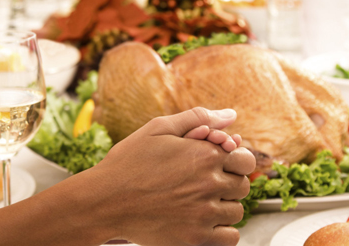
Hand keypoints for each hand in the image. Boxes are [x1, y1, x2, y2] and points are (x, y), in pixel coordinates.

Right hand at [93, 107, 254, 245]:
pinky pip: (229, 237)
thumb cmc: (128, 164)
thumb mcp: (158, 129)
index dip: (234, 161)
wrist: (103, 202)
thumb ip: (198, 118)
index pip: (245, 160)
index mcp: (204, 155)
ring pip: (236, 211)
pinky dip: (221, 231)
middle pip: (242, 186)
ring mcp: (203, 214)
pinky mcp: (195, 239)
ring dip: (223, 207)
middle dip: (228, 183)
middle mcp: (209, 184)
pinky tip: (201, 221)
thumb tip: (231, 115)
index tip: (219, 166)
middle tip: (203, 184)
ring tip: (197, 202)